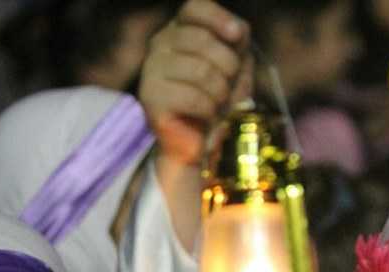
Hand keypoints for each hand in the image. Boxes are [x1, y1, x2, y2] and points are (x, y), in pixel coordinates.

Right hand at [139, 0, 252, 166]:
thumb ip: (236, 43)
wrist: (200, 140)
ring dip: (221, 92)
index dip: (218, 18)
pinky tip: (206, 115)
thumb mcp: (235, 67)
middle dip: (229, 67)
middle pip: (202, 40)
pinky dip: (209, 109)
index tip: (237, 35)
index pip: (195, 8)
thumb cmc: (218, 100)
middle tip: (228, 86)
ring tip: (218, 103)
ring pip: (201, 70)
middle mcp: (160, 44)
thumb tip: (238, 29)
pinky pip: (193, 97)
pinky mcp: (150, 98)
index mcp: (179, 30)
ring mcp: (151, 69)